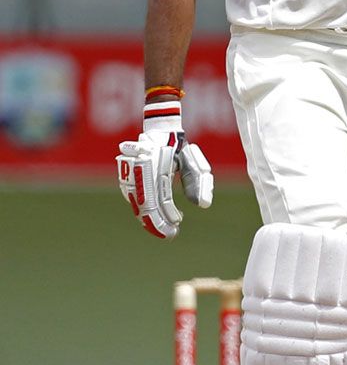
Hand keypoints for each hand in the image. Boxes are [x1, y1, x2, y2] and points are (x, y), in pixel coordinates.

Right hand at [116, 96, 213, 238]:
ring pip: (136, 204)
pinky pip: (132, 197)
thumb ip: (199, 181)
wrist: (159, 130)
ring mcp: (129, 173)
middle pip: (144, 207)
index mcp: (155, 168)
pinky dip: (144, 208)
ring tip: (166, 225)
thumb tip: (204, 205)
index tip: (176, 226)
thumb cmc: (178, 147)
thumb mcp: (193, 162)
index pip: (157, 202)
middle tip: (170, 234)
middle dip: (156, 224)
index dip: (165, 217)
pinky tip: (156, 213)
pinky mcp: (125, 175)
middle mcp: (139, 172)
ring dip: (150, 217)